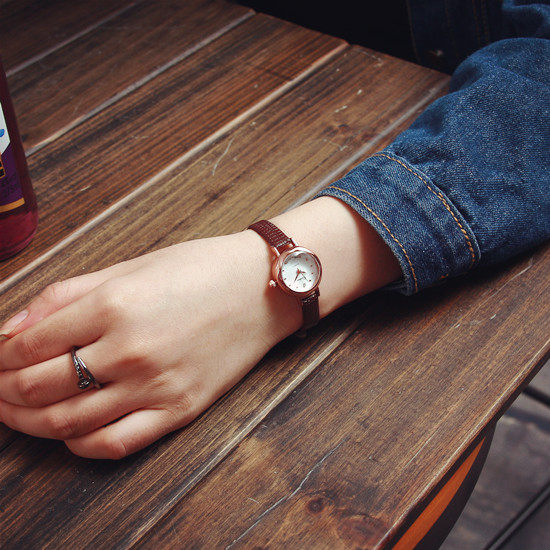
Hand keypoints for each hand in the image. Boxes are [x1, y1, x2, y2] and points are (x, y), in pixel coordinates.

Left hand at [0, 231, 300, 458]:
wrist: (261, 290)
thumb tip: (13, 324)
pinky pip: (115, 443)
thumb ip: (67, 294)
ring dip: (30, 421)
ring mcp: (156, 385)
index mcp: (114, 305)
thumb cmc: (201, 270)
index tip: (0, 354)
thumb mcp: (131, 266)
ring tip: (18, 411)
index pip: (29, 343)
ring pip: (68, 421)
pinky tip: (69, 433)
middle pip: (39, 386)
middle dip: (5, 389)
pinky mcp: (179, 410)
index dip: (2, 353)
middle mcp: (130, 350)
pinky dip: (79, 445)